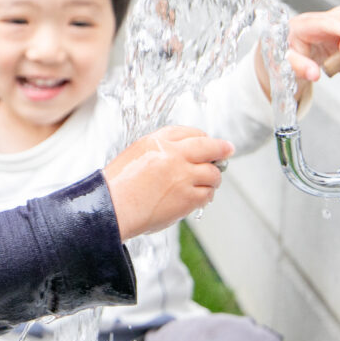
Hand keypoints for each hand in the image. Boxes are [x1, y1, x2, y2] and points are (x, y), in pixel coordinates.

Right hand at [103, 126, 232, 239]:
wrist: (112, 208)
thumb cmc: (118, 186)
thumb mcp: (135, 154)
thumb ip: (160, 150)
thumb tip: (183, 153)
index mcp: (157, 141)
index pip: (189, 132)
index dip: (202, 137)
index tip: (208, 142)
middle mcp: (173, 155)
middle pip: (208, 146)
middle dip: (221, 148)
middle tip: (227, 150)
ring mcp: (183, 176)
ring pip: (213, 172)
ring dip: (213, 177)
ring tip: (208, 182)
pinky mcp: (188, 197)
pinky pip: (208, 193)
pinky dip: (207, 195)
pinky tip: (200, 197)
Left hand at [256, 4, 339, 100]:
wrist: (286, 58)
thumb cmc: (283, 54)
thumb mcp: (283, 61)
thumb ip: (298, 66)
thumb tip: (314, 74)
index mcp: (304, 24)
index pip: (324, 21)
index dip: (339, 27)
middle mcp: (324, 23)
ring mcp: (337, 31)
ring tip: (333, 65)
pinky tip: (338, 66)